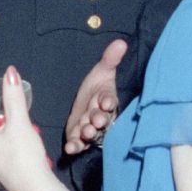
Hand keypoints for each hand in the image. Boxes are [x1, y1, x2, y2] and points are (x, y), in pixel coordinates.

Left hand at [64, 38, 126, 154]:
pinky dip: (76, 146)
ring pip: (92, 132)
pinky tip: (70, 148)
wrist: (85, 104)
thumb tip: (121, 42)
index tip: (106, 102)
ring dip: (89, 133)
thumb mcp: (102, 71)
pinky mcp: (81, 139)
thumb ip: (110, 59)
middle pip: (102, 119)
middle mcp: (102, 117)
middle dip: (99, 119)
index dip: (108, 101)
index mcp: (107, 100)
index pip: (109, 100)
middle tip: (96, 120)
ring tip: (85, 132)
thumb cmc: (96, 88)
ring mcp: (92, 129)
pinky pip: (79, 144)